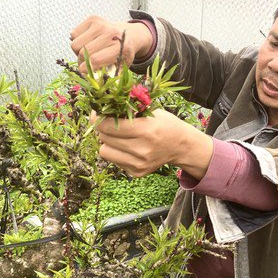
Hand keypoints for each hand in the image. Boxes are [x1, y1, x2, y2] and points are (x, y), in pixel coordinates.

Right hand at [70, 16, 153, 73]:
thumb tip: (96, 87)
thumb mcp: (121, 67)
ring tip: (88, 53)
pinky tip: (88, 42)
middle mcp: (110, 33)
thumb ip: (109, 77)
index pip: (95, 60)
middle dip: (81, 62)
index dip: (85, 70)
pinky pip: (73, 34)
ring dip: (77, 52)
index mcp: (119, 47)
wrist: (129, 34)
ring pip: (75, 44)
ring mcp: (101, 24)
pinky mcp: (92, 19)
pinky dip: (77, 40)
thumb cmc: (123, 54)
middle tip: (86, 65)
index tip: (83, 74)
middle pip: (82, 52)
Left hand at [93, 109, 212, 178]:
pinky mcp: (136, 173)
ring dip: (108, 142)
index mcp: (146, 130)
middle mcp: (142, 150)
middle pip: (104, 138)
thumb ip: (128, 109)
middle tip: (109, 122)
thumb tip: (103, 104)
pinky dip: (117, 152)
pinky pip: (114, 160)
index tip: (96, 113)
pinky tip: (128, 147)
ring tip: (119, 136)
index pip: (109, 126)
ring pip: (104, 151)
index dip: (98, 118)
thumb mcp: (151, 111)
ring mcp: (139, 164)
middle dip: (103, 128)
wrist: (181, 146)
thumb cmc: (165, 124)